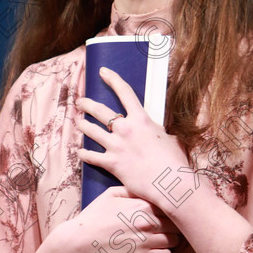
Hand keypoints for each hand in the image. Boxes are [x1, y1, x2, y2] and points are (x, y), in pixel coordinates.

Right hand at [63, 186, 179, 252]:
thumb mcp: (110, 195)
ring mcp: (147, 240)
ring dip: (171, 239)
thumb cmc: (93, 217)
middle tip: (168, 226)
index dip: (171, 208)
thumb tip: (146, 188)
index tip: (168, 211)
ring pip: (175, 240)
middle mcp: (148, 222)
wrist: (80, 242)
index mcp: (142, 205)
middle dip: (173, 224)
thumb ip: (131, 190)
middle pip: (176, 223)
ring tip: (163, 238)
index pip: (171, 205)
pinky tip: (157, 250)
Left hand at [76, 67, 188, 205]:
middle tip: (80, 102)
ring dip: (83, 125)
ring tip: (78, 121)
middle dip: (87, 104)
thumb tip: (154, 131)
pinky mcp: (112, 164)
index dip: (112, 79)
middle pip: (100, 111)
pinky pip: (91, 157)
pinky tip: (80, 152)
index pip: (125, 92)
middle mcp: (125, 129)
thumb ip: (155, 130)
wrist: (170, 181)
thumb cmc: (174, 160)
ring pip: (91, 131)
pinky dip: (84, 154)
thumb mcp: (168, 136)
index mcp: (141, 119)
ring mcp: (116, 146)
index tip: (103, 72)